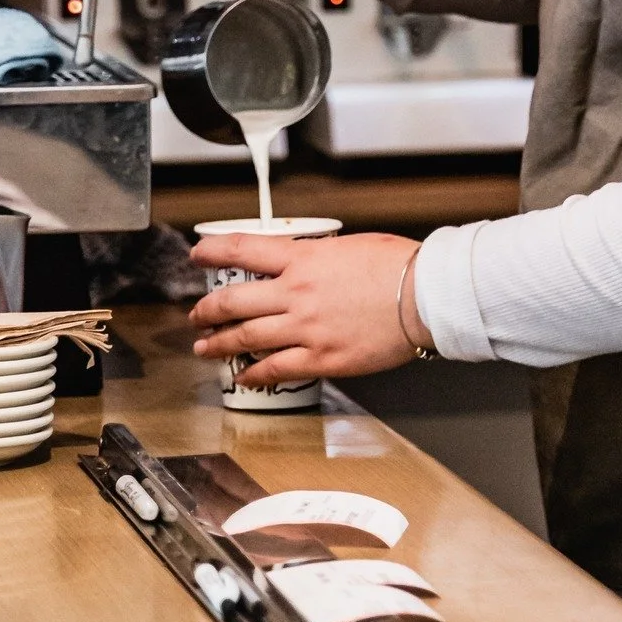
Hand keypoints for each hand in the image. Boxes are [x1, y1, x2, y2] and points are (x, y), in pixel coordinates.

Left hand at [188, 232, 431, 383]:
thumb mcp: (350, 246)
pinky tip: (243, 376)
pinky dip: (253, 373)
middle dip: (208, 308)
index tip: (198, 254)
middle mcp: (296, 293)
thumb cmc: (398, 266)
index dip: (213, 251)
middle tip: (198, 313)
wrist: (424, 296)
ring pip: (246, 337)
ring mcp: (306, 329)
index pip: (243, 250)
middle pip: (233, 300)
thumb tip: (304, 262)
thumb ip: (319, 256)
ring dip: (219, 343)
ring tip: (205, 347)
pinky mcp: (321, 358)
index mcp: (303, 258)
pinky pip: (275, 368)